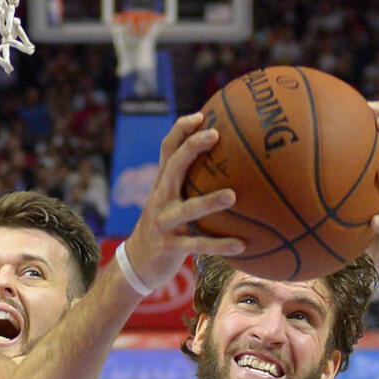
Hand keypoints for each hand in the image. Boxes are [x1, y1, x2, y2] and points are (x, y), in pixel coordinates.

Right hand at [123, 113, 243, 290]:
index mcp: (163, 185)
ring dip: (209, 202)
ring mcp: (164, 223)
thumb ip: (189, 185)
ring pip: (188, 209)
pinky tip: (242, 245)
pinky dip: (219, 245)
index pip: (168, 150)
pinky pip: (198, 246)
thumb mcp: (170, 203)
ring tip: (233, 196)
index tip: (202, 115)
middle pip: (174, 167)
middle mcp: (160, 199)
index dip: (181, 130)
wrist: (137, 263)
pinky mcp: (170, 247)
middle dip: (192, 148)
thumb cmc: (164, 228)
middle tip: (216, 134)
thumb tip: (229, 165)